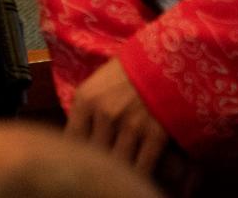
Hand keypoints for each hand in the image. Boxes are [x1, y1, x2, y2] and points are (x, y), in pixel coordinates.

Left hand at [67, 57, 168, 172]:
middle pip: (94, 154)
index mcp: (86, 99)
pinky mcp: (155, 134)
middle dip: (97, 163)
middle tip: (100, 168)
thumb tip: (75, 140)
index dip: (76, 154)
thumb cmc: (129, 71)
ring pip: (118, 164)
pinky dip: (140, 175)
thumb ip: (85, 111)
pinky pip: (143, 166)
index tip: (81, 159)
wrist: (166, 59)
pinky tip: (138, 178)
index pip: (71, 139)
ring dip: (119, 171)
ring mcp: (130, 125)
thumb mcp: (97, 84)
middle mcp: (104, 113)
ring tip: (118, 173)